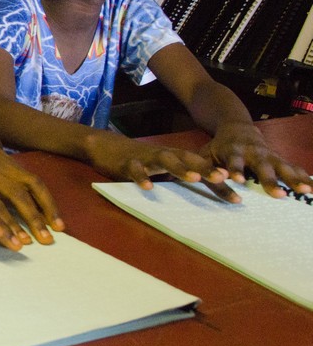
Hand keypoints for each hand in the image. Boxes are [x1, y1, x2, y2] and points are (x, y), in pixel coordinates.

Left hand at [0, 122, 62, 244]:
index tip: (10, 241)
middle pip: (10, 200)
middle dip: (21, 223)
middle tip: (29, 244)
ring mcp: (6, 168)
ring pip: (27, 191)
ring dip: (40, 213)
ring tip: (51, 235)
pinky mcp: (17, 166)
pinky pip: (36, 183)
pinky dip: (48, 201)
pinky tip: (56, 219)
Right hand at [85, 130, 234, 198]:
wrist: (107, 146)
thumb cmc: (140, 162)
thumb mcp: (163, 170)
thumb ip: (181, 179)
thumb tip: (206, 196)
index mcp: (177, 159)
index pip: (202, 170)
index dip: (220, 183)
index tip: (238, 199)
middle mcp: (165, 155)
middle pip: (190, 160)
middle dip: (207, 169)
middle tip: (224, 177)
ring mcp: (147, 158)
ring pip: (166, 160)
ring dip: (180, 168)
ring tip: (194, 178)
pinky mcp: (127, 163)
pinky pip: (136, 170)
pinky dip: (142, 177)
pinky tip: (147, 188)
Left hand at [201, 123, 312, 197]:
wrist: (237, 129)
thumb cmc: (219, 148)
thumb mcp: (206, 155)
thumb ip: (206, 169)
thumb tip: (204, 179)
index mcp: (233, 151)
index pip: (234, 160)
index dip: (236, 169)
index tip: (239, 180)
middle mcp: (254, 152)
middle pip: (263, 165)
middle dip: (271, 179)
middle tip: (278, 194)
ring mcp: (270, 155)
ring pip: (283, 166)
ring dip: (295, 179)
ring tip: (306, 191)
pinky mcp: (280, 159)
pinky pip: (295, 169)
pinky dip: (305, 177)